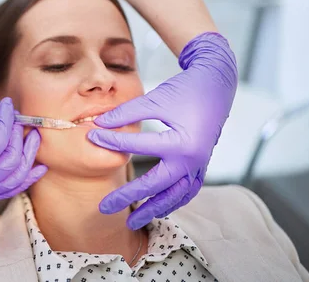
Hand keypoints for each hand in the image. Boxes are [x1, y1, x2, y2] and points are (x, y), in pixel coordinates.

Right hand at [0, 94, 46, 232]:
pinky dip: (28, 178)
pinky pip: (13, 190)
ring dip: (29, 155)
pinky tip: (38, 168)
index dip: (5, 118)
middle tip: (16, 116)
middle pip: (13, 157)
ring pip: (19, 176)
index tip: (6, 103)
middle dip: (18, 134)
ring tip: (34, 136)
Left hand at [88, 32, 236, 229]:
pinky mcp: (202, 166)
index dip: (112, 141)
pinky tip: (159, 210)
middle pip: (155, 185)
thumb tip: (98, 124)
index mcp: (181, 143)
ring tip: (131, 222)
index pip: (139, 146)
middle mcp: (192, 160)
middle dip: (128, 197)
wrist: (216, 86)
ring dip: (152, 209)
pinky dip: (173, 202)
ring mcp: (199, 166)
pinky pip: (188, 191)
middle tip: (103, 207)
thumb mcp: (155, 98)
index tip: (92, 137)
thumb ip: (126, 113)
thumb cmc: (185, 90)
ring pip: (174, 195)